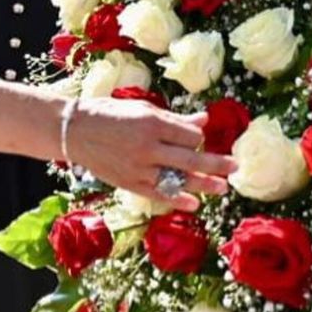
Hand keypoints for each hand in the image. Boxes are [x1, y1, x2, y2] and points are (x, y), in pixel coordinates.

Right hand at [66, 99, 235, 209]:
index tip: (196, 138)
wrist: (75, 131)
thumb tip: (203, 120)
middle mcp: (148, 147)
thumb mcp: (142, 108)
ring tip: (223, 187)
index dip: (198, 137)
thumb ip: (174, 118)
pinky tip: (195, 203)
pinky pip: (158, 194)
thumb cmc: (109, 113)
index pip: (190, 135)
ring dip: (204, 184)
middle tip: (236, 167)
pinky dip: (177, 199)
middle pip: (191, 158)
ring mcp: (139, 168)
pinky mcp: (130, 183)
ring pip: (178, 179)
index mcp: (152, 123)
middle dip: (216, 163)